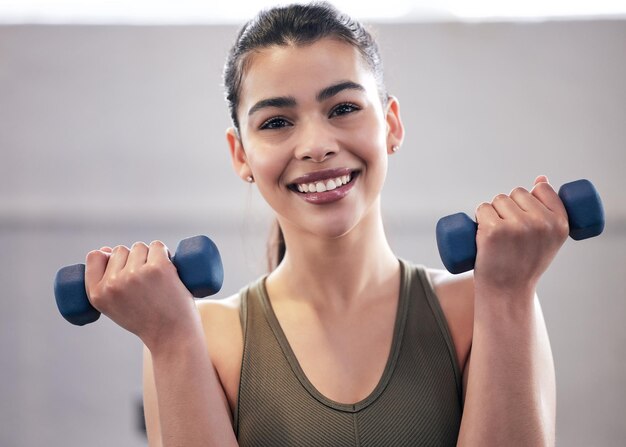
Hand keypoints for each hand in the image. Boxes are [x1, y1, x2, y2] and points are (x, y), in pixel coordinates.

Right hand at [85, 241, 198, 348]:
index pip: (95, 256)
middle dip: (134, 259)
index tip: (123, 266)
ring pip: (140, 247)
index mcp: (96, 294)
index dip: (109, 256)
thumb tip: (104, 249)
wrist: (173, 337)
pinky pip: (158, 246)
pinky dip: (165, 253)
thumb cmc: (147, 321)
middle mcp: (113, 284)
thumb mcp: (116, 307)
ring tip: (158, 279)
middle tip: (146, 282)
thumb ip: (106, 282)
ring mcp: (135, 274)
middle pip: (120, 250)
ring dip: (150, 256)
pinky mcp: (158, 268)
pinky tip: (168, 269)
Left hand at [473, 176, 569, 294]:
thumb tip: (541, 179)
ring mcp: (517, 226)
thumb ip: (548, 209)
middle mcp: (541, 223)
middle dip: (509, 207)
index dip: (529, 199)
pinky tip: (484, 235)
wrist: (506, 291)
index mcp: (560, 223)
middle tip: (509, 234)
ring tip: (498, 237)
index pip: (541, 189)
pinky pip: (482, 208)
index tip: (525, 218)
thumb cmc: (524, 263)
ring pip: (498, 200)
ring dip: (493, 212)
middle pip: (516, 193)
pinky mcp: (494, 230)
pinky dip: (479, 217)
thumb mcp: (546, 238)